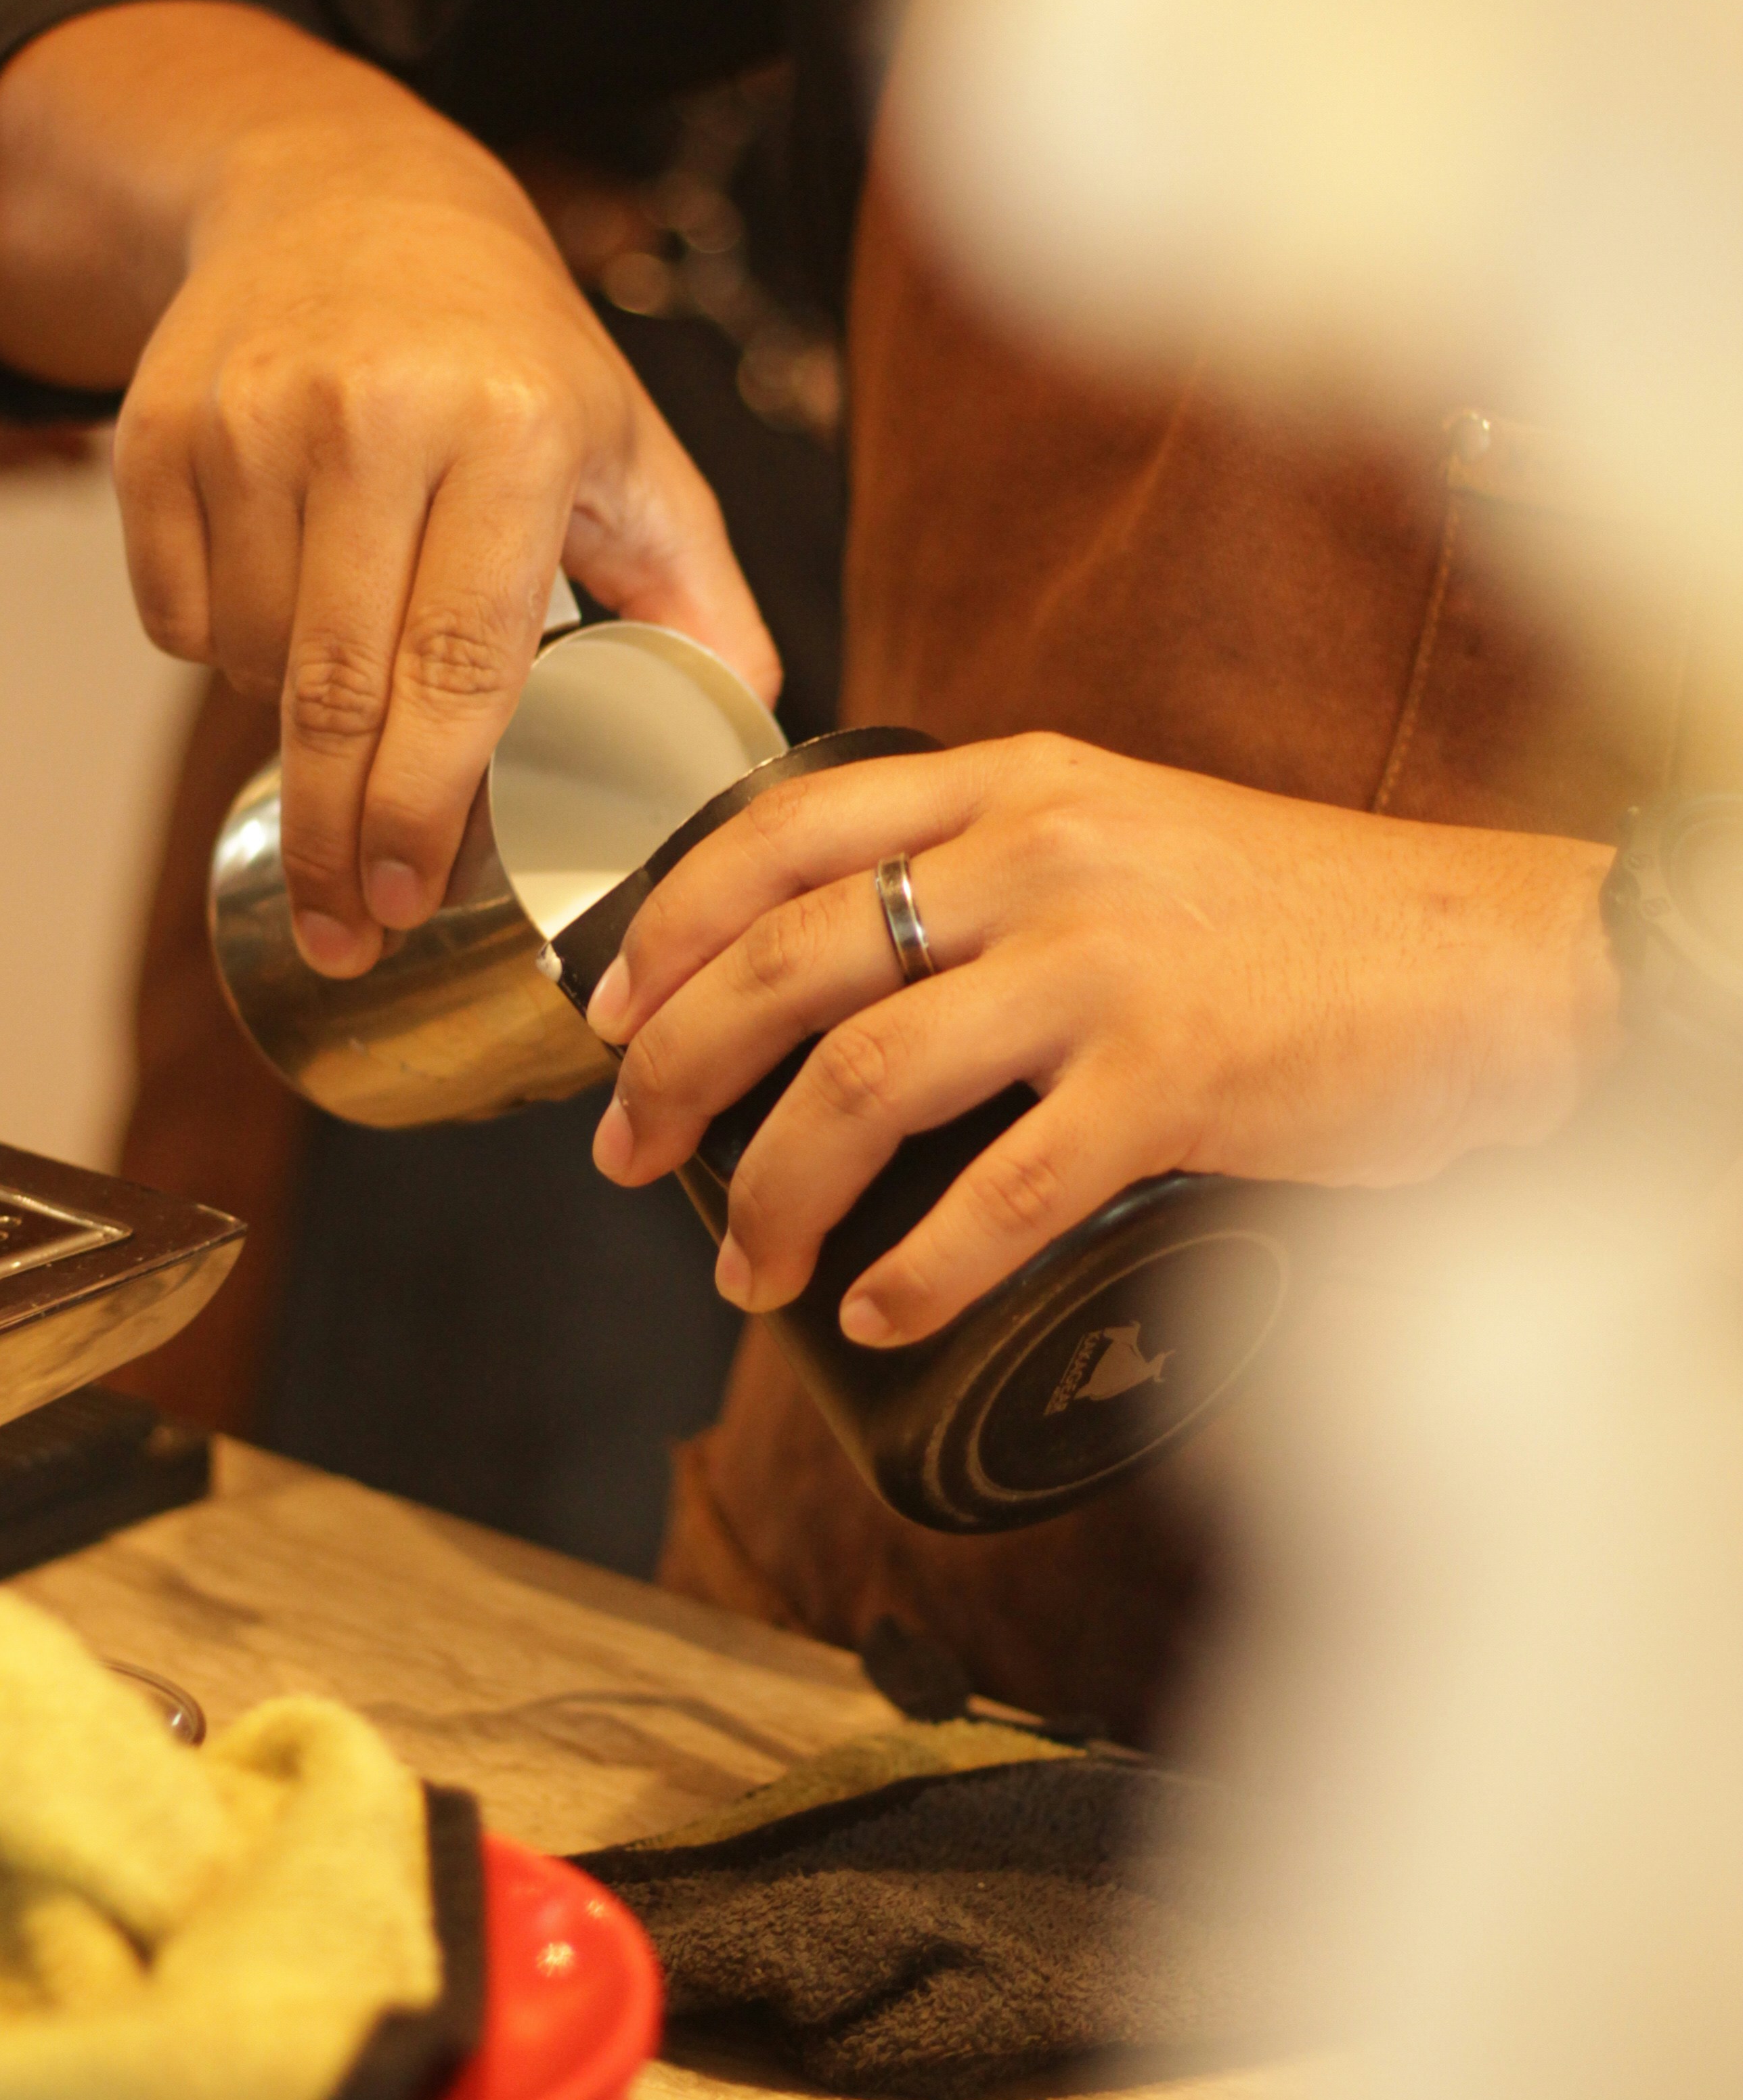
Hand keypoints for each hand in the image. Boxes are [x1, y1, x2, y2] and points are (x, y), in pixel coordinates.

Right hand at [0, 3, 776, 977]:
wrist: (344, 195)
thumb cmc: (509, 352)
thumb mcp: (629, 446)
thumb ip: (698, 592)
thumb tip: (747, 730)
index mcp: (514, 429)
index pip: (459, 663)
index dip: (425, 804)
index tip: (409, 904)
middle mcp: (372, 415)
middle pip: (336, 688)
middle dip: (338, 838)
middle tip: (345, 931)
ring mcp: (249, 418)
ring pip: (245, 660)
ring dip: (290, 713)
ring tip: (346, 666)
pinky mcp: (156, 428)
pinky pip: (170, 613)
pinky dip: (217, 644)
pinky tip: (277, 593)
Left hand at [586, 732, 1619, 1344]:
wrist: (1491, 960)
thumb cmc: (1304, 918)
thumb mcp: (1127, 831)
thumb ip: (998, 867)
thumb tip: (847, 963)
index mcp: (1014, 784)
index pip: (778, 831)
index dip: (665, 926)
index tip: (608, 1012)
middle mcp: (1039, 858)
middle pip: (784, 962)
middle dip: (672, 1072)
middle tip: (630, 1156)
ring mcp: (1102, 968)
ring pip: (858, 1082)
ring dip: (773, 1193)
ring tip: (744, 1264)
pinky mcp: (1172, 1081)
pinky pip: (994, 1194)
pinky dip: (914, 1271)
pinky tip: (877, 1315)